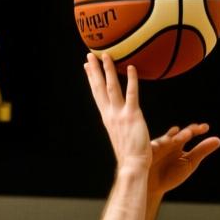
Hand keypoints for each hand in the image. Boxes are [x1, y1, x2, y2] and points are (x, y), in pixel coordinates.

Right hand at [83, 53, 151, 170]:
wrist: (132, 164)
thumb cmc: (130, 155)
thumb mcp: (122, 136)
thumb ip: (121, 126)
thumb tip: (123, 123)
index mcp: (107, 118)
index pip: (97, 94)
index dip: (91, 80)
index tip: (86, 67)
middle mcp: (110, 114)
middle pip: (99, 88)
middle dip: (94, 70)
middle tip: (90, 55)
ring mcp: (120, 114)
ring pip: (112, 87)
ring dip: (108, 70)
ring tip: (106, 55)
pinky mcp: (132, 115)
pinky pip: (131, 94)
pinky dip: (131, 80)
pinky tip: (131, 67)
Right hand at [149, 123, 219, 196]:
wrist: (152, 187)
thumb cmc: (170, 175)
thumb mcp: (189, 162)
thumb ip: (202, 150)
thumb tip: (218, 140)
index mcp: (178, 143)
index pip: (188, 132)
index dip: (196, 129)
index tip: (205, 128)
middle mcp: (167, 142)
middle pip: (179, 134)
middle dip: (186, 133)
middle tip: (193, 133)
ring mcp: (156, 147)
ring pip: (167, 139)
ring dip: (174, 138)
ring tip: (183, 137)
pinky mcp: (146, 154)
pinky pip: (152, 147)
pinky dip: (157, 144)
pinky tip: (161, 143)